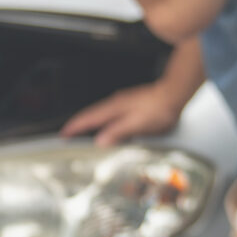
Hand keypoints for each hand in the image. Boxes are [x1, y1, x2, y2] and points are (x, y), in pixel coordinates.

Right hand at [61, 81, 190, 146]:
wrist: (173, 94)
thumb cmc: (159, 109)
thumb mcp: (137, 124)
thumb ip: (117, 132)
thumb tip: (99, 142)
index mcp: (113, 109)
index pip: (87, 119)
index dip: (74, 128)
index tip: (63, 136)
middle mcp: (115, 104)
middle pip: (89, 115)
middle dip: (76, 124)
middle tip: (66, 134)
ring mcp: (121, 103)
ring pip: (98, 113)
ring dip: (87, 122)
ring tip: (80, 131)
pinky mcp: (129, 104)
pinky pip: (107, 113)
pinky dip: (99, 120)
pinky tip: (104, 126)